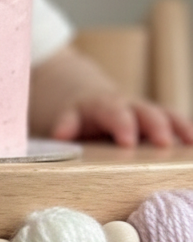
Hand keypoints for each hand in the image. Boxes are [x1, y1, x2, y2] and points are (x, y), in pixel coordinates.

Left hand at [51, 93, 192, 148]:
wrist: (92, 98)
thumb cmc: (79, 115)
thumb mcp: (67, 116)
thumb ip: (66, 123)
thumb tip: (61, 133)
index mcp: (105, 105)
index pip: (114, 111)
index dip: (122, 124)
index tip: (127, 141)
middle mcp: (131, 106)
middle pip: (147, 113)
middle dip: (156, 127)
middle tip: (163, 143)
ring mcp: (148, 113)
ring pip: (167, 116)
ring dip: (181, 128)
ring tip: (192, 143)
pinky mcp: (159, 122)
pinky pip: (177, 124)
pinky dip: (187, 132)